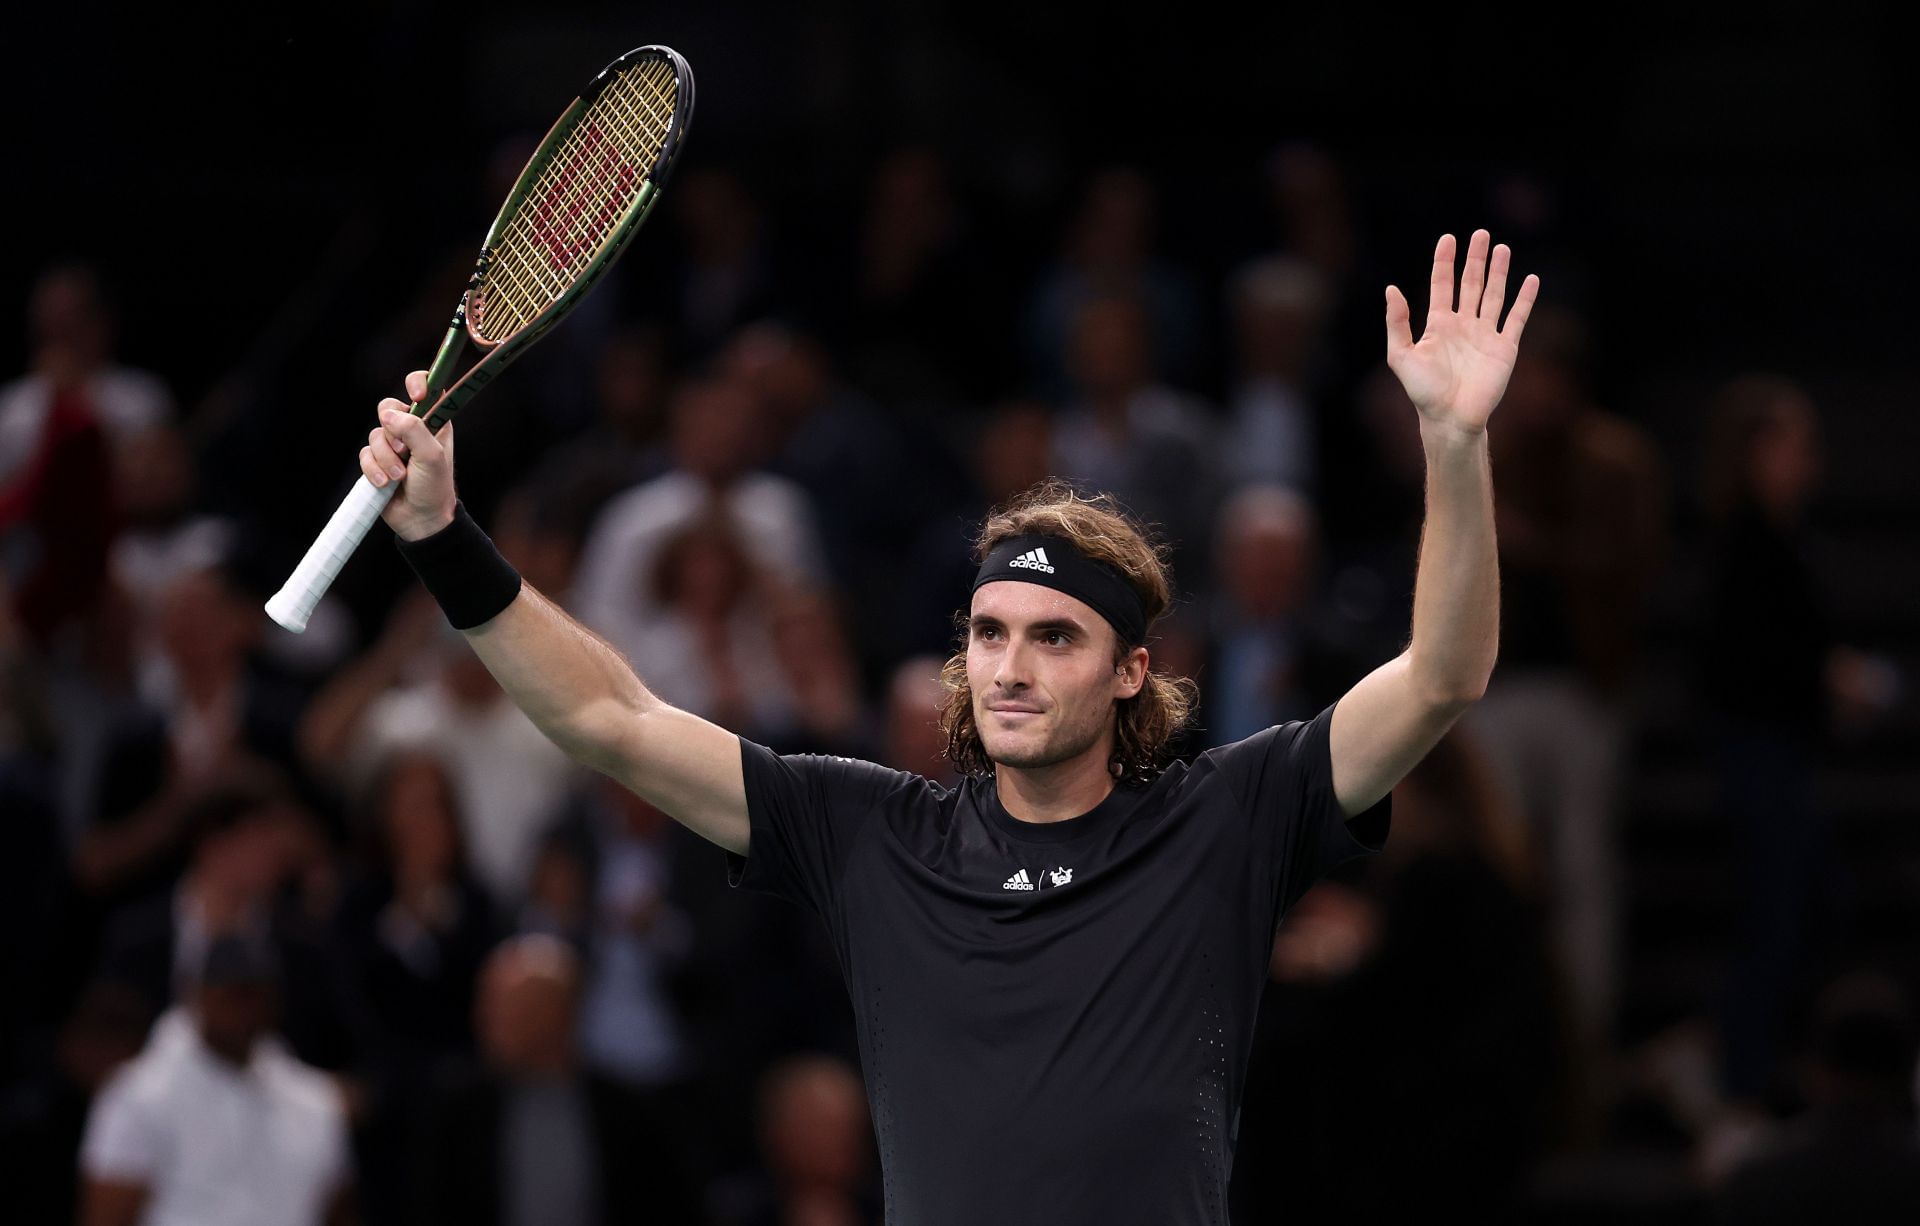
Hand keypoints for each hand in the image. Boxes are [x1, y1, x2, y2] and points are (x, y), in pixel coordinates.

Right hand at [361, 370, 456, 540]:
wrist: (420, 519)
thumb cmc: (435, 487)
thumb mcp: (432, 457)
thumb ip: (414, 430)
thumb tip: (389, 415)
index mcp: (434, 422)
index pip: (426, 387)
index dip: (417, 384)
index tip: (416, 397)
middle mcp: (412, 428)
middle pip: (388, 407)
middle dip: (392, 430)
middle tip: (403, 449)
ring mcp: (392, 444)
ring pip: (375, 434)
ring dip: (386, 458)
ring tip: (400, 477)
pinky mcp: (376, 460)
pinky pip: (364, 454)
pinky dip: (374, 470)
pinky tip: (386, 484)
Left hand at [1385, 230, 1539, 434]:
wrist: (1450, 417)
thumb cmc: (1423, 391)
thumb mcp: (1401, 355)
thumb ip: (1397, 323)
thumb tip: (1391, 289)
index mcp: (1438, 325)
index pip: (1442, 285)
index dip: (1444, 262)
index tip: (1448, 238)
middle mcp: (1463, 326)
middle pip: (1471, 284)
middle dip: (1475, 259)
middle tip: (1481, 234)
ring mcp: (1485, 335)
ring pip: (1494, 295)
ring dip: (1499, 272)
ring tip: (1502, 248)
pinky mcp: (1505, 348)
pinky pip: (1517, 318)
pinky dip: (1525, 299)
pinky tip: (1531, 280)